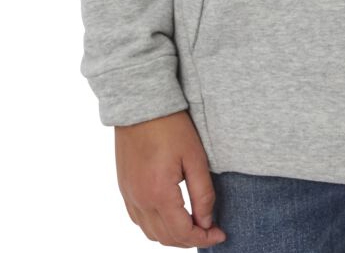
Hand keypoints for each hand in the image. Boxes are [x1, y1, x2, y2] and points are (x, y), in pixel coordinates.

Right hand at [115, 109, 226, 247]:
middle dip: (189, 239)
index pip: (183, 232)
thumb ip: (202, 193)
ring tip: (193, 224)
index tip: (220, 234)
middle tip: (210, 230)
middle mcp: (140, 200)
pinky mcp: (124, 188)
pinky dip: (155, 226)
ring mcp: (129, 195)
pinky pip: (138, 219)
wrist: (141, 105)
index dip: (204, 238)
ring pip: (150, 233)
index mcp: (159, 194)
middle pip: (166, 238)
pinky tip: (170, 215)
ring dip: (172, 235)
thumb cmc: (170, 126)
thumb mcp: (195, 157)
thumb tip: (207, 222)